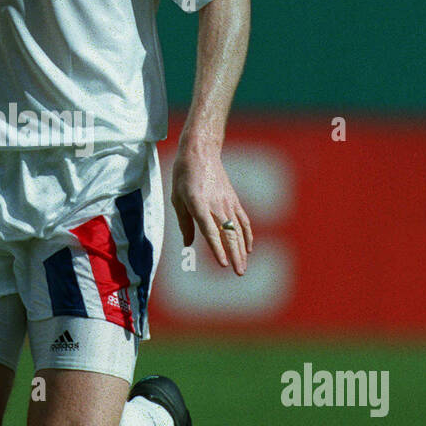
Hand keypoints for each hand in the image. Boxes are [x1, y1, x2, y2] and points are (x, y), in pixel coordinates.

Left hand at [171, 144, 252, 274]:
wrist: (201, 152)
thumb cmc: (184, 175)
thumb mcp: (177, 198)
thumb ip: (184, 223)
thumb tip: (188, 244)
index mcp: (199, 204)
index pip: (210, 231)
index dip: (217, 248)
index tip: (223, 264)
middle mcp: (216, 205)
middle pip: (229, 234)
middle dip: (235, 255)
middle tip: (239, 273)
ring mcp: (227, 202)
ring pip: (238, 230)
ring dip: (242, 250)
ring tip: (243, 267)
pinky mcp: (233, 200)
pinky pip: (243, 220)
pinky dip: (247, 235)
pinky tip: (248, 248)